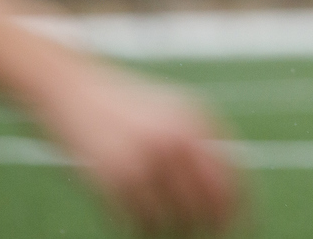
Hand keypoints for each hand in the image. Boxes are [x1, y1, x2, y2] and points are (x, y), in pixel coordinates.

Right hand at [37, 63, 239, 235]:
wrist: (72, 88)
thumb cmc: (126, 106)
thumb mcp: (172, 111)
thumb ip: (202, 142)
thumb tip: (229, 192)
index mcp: (197, 121)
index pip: (231, 178)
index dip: (239, 210)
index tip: (241, 229)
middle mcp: (176, 139)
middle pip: (206, 205)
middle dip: (208, 228)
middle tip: (205, 237)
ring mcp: (145, 158)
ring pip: (173, 220)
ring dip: (174, 232)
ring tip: (169, 229)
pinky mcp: (113, 178)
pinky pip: (139, 222)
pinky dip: (142, 228)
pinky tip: (137, 221)